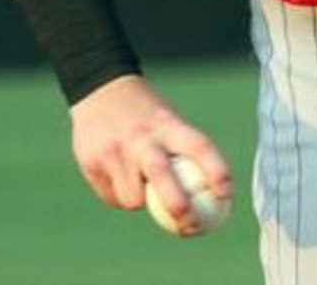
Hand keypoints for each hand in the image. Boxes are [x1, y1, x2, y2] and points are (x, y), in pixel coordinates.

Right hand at [69, 75, 232, 231]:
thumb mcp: (168, 121)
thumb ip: (182, 154)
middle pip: (162, 177)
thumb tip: (206, 200)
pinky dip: (120, 196)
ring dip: (141, 202)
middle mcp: (141, 137)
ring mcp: (114, 150)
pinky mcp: (91, 163)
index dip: (216, 172)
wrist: (99, 88)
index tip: (225, 196)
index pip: (199, 147)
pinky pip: (112, 197)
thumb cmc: (145, 114)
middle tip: (190, 227)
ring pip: (133, 198)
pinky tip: (118, 177)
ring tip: (140, 186)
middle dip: (178, 208)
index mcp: (167, 124)